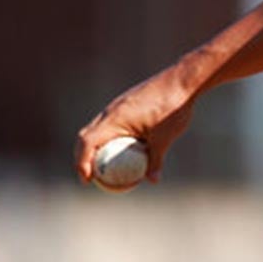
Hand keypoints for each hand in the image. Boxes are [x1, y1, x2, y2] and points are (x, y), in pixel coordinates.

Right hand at [73, 69, 197, 187]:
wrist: (181, 81)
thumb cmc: (172, 108)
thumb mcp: (164, 138)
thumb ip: (155, 160)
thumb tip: (152, 180)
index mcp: (114, 119)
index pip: (87, 142)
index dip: (82, 162)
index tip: (87, 179)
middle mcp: (110, 111)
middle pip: (86, 136)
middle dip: (82, 157)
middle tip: (88, 177)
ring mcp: (117, 106)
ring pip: (96, 129)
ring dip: (93, 147)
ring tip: (99, 166)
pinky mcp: (125, 104)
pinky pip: (108, 124)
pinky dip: (106, 138)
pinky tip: (119, 149)